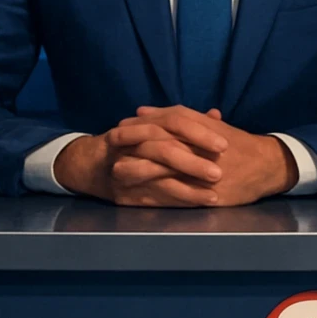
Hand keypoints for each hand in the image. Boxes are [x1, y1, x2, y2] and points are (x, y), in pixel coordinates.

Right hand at [52, 113, 226, 206]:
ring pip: (157, 175)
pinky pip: (155, 197)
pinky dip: (180, 200)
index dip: (199, 131)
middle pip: (163, 148)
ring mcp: (125, 169)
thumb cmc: (133, 144)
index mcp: (142, 123)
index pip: (172, 121)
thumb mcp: (155, 127)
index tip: (224, 143)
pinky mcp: (126, 194)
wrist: (92, 165)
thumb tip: (216, 115)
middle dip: (193, 160)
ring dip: (188, 185)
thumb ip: (185, 124)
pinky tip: (200, 202)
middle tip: (220, 171)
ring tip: (214, 191)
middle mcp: (130, 143)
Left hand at [120, 106, 296, 206]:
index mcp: (198, 128)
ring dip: (139, 170)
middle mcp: (199, 148)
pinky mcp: (205, 192)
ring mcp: (202, 172)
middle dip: (133, 146)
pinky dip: (156, 193)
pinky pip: (176, 194)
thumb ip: (176, 117)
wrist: (265, 166)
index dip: (139, 125)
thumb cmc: (235, 144)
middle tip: (110, 147)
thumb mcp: (206, 125)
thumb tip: (142, 111)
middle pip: (160, 144)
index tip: (119, 127)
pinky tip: (139, 195)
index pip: (164, 123)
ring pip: (165, 170)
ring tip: (116, 172)